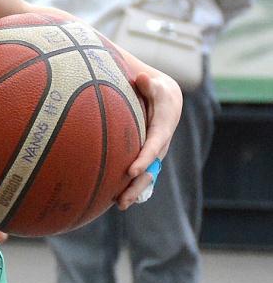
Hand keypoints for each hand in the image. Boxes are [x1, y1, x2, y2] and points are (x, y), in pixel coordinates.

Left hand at [116, 67, 182, 208]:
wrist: (167, 101)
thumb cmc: (158, 91)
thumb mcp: (157, 85)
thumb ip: (149, 84)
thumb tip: (142, 77)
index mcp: (162, 130)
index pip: (154, 147)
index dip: (144, 160)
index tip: (131, 171)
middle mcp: (160, 146)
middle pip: (150, 170)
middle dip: (137, 185)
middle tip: (123, 199)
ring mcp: (154, 154)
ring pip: (146, 177)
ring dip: (134, 191)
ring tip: (120, 204)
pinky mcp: (147, 158)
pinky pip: (140, 175)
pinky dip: (131, 186)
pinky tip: (115, 199)